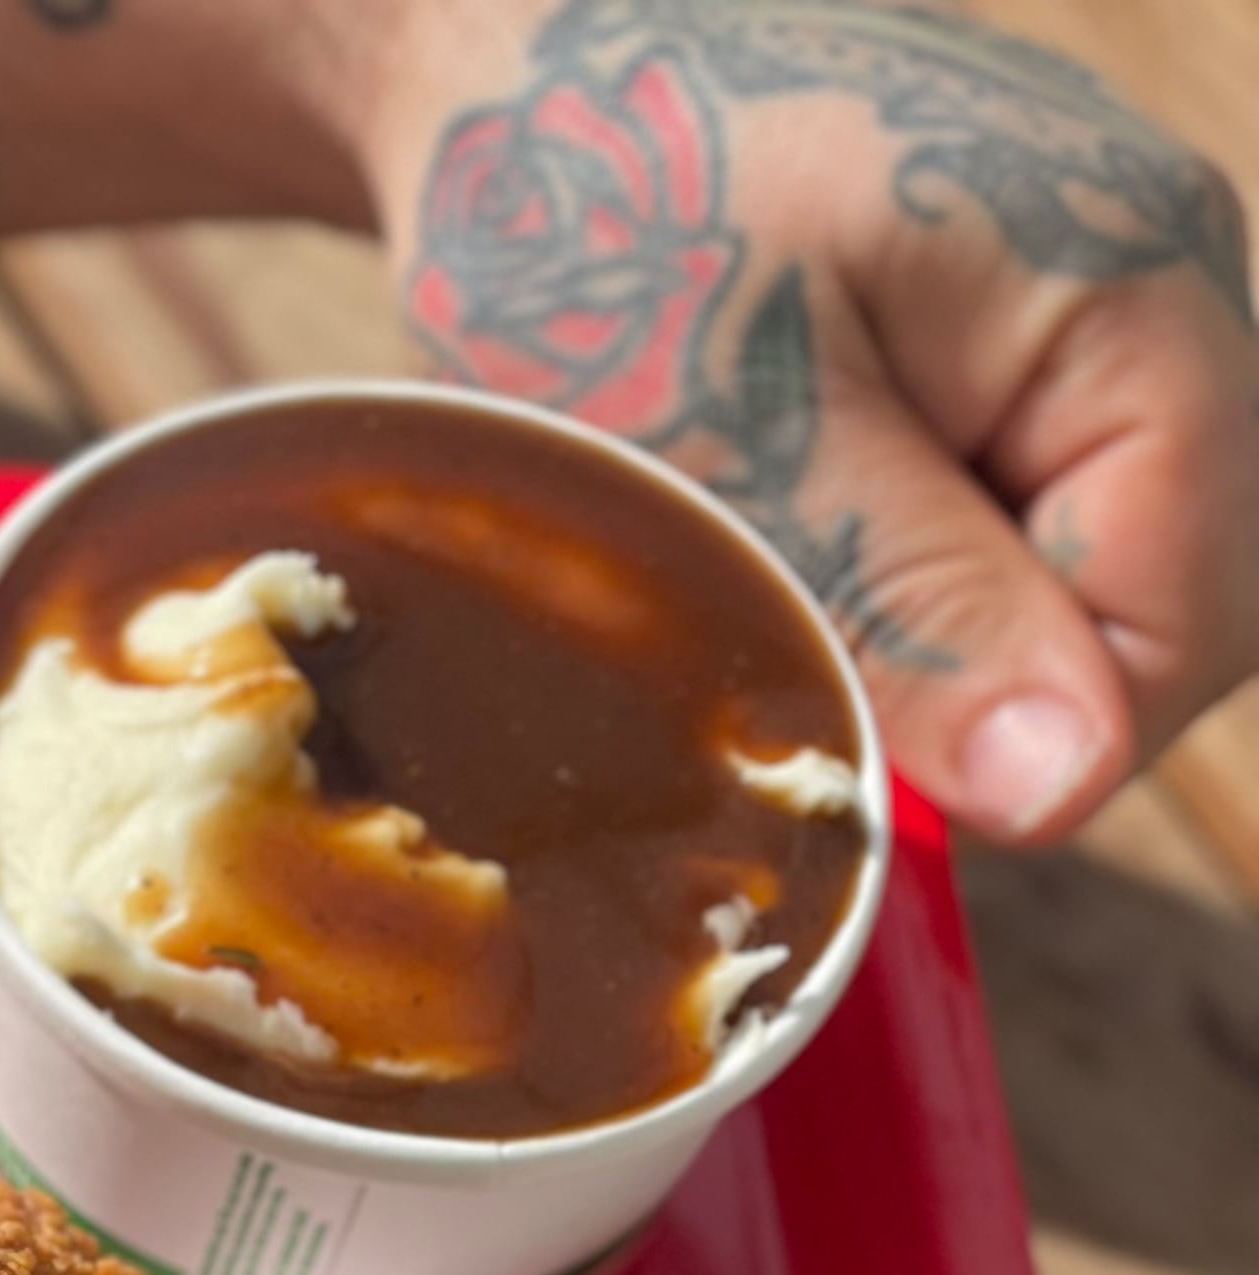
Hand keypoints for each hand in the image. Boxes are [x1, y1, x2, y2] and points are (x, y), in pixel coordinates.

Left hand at [381, 0, 1257, 843]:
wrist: (505, 61)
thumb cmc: (602, 213)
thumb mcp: (738, 442)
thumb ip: (912, 605)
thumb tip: (1064, 781)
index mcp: (1136, 279)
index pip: (1195, 614)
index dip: (1043, 740)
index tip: (867, 769)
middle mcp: (1162, 275)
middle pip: (1164, 597)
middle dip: (989, 681)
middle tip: (792, 661)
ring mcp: (1097, 295)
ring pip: (1079, 567)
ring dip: (935, 627)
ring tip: (770, 567)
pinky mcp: (1013, 325)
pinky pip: (1009, 504)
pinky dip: (902, 560)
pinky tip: (788, 523)